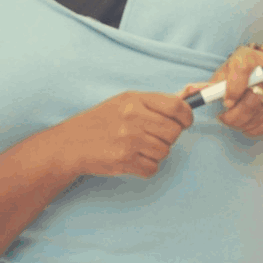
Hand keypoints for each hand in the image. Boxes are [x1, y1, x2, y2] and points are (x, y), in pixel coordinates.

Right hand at [54, 92, 192, 178]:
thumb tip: (191, 95)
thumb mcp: (126, 101)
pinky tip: (133, 158)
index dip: (186, 116)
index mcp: (135, 99)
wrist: (71, 143)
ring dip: (157, 152)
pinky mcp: (124, 160)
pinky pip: (152, 167)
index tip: (185, 122)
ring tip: (140, 147)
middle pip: (174, 132)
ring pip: (164, 151)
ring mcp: (128, 140)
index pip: (176, 106)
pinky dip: (146, 166)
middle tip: (156, 136)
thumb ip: (156, 102)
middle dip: (169, 137)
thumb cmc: (102, 120)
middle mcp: (132, 117)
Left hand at [184, 45, 262, 136]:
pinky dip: (251, 128)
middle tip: (224, 116)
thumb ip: (213, 82)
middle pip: (251, 100)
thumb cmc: (241, 72)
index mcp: (251, 57)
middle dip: (233, 115)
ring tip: (233, 118)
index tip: (226, 102)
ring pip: (257, 117)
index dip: (233, 89)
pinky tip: (246, 122)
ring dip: (240, 123)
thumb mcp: (226, 70)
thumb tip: (193, 93)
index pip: (242, 69)